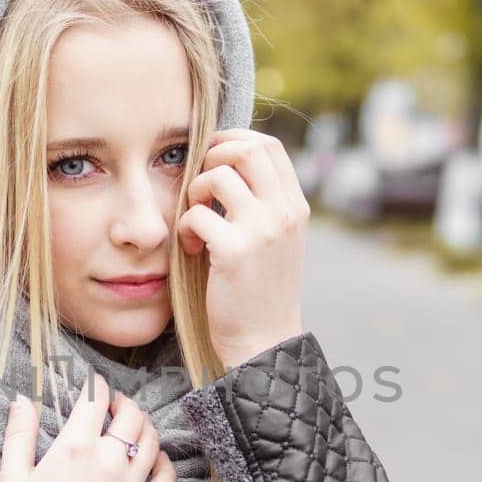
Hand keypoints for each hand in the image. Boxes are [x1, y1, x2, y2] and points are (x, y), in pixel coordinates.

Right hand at [0, 372, 175, 481]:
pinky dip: (164, 462)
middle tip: (113, 405)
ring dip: (144, 427)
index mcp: (74, 448)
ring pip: (152, 440)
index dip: (95, 385)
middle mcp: (108, 462)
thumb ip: (19, 434)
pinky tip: (152, 459)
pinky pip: (167, 478)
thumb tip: (22, 400)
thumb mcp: (12, 478)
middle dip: (123, 402)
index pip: (95, 399)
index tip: (93, 384)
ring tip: (132, 427)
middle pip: (130, 415)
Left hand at [176, 127, 307, 368]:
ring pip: (218, 175)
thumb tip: (229, 162)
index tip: (212, 158)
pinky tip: (192, 249)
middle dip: (212, 156)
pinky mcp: (234, 252)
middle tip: (200, 186)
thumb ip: (263, 203)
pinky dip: (185, 228)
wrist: (264, 340)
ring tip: (195, 219)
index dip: (234, 140)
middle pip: (246, 149)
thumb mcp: (275, 240)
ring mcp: (262, 231)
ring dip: (194, 192)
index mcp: (295, 207)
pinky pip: (197, 214)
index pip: (268, 146)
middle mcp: (285, 213)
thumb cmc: (261, 290)